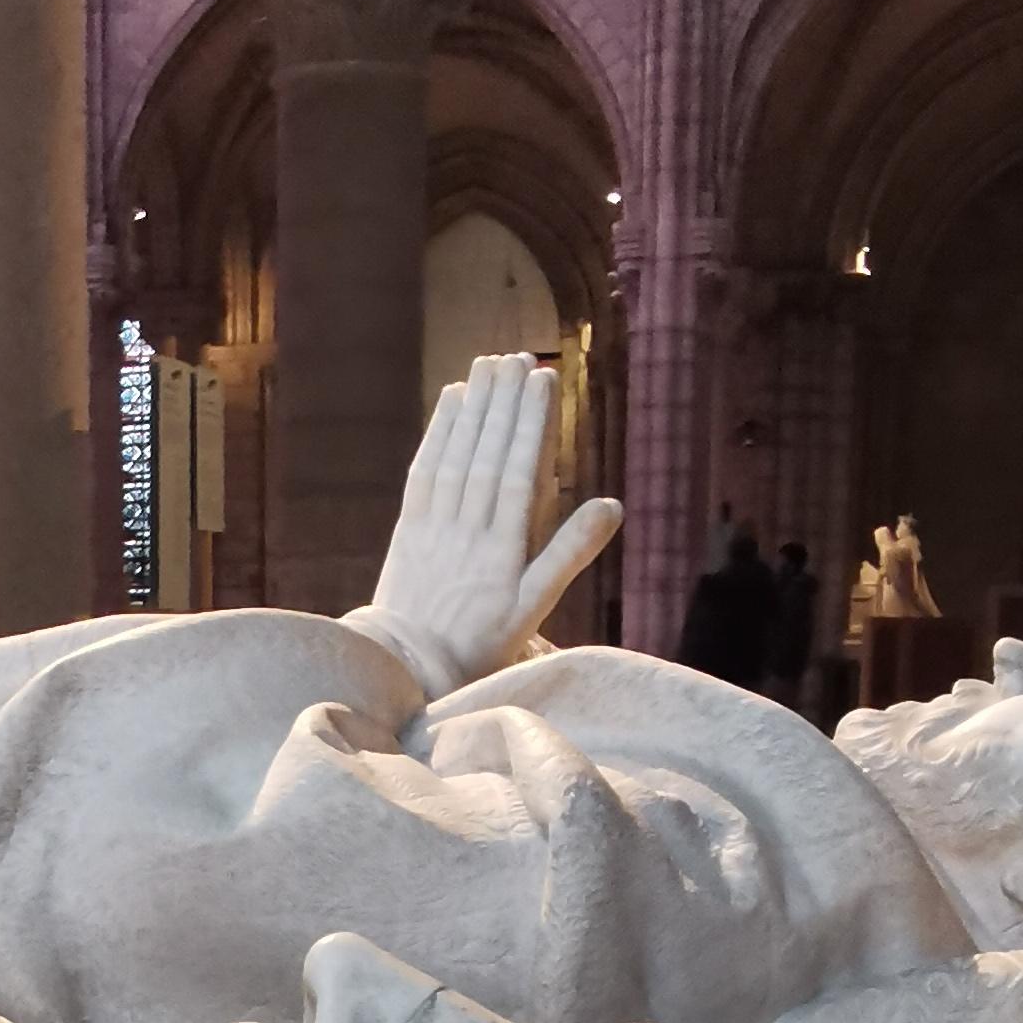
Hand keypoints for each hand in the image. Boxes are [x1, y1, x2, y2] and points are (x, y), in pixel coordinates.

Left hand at [353, 353, 621, 698]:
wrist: (409, 665)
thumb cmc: (481, 641)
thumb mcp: (536, 605)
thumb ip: (571, 552)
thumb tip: (613, 506)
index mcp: (502, 547)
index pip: (519, 470)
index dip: (531, 422)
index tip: (542, 380)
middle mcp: (467, 527)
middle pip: (488, 452)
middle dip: (504, 401)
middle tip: (517, 357)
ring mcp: (434, 524)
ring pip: (457, 454)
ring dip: (474, 406)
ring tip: (489, 364)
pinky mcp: (409, 526)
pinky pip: (425, 470)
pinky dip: (439, 431)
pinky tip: (452, 400)